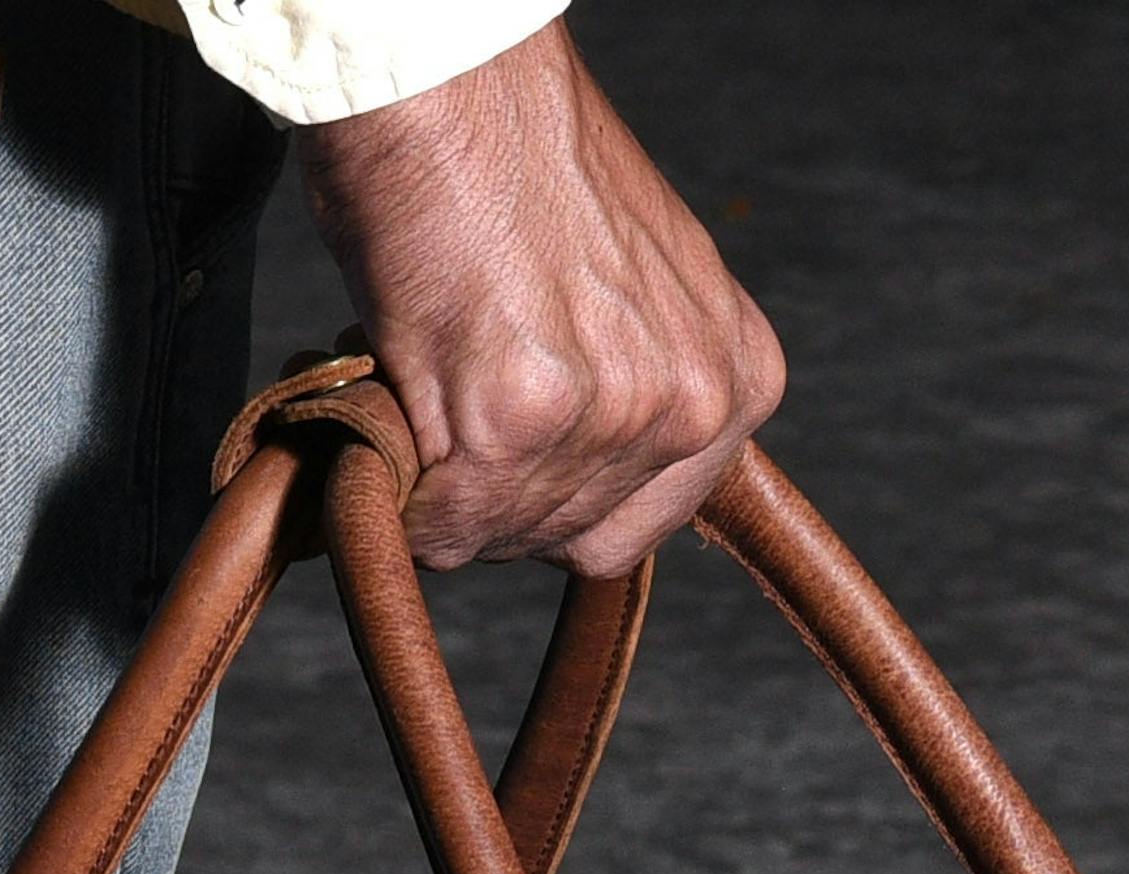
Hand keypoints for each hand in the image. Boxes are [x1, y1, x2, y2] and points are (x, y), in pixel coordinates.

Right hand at [295, 21, 782, 574]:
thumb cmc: (520, 158)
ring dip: (437, 479)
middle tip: (451, 398)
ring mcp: (610, 421)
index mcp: (735, 378)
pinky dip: (393, 477)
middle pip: (563, 538)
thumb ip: (628, 390)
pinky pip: (434, 521)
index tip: (509, 452)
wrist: (453, 80)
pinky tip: (395, 384)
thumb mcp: (629, 291)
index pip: (639, 525)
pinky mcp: (515, 425)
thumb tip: (564, 483)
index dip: (555, 498)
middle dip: (493, 490)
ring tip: (428, 371)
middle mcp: (691, 407)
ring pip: (492, 535)